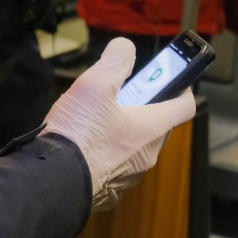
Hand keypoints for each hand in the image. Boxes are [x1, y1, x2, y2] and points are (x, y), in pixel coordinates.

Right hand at [45, 38, 195, 210]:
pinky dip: (104, 152)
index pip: (185, 106)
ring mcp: (129, 176)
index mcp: (151, 128)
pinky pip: (114, 166)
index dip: (181, 87)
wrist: (52, 182)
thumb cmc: (78, 136)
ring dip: (121, 131)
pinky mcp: (108, 190)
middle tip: (118, 95)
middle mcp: (147, 155)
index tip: (169, 78)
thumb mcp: (95, 84)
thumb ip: (115, 60)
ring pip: (134, 147)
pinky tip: (81, 144)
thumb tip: (124, 48)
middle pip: (156, 125)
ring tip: (93, 120)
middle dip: (141, 107)